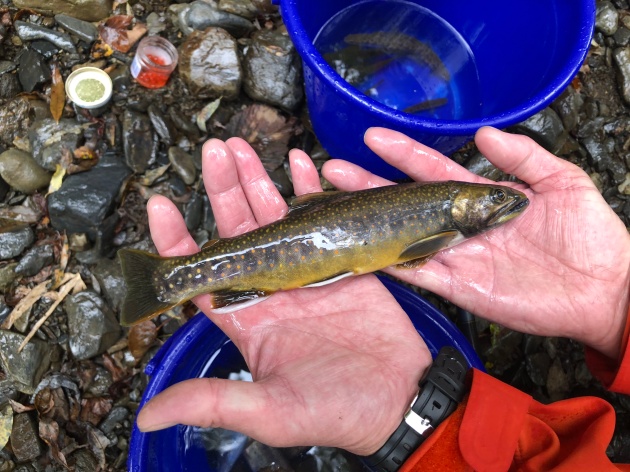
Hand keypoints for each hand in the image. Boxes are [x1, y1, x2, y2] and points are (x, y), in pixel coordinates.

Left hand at [136, 137, 431, 454]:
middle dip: (222, 190)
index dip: (178, 239)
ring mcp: (306, 270)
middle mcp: (272, 288)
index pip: (202, 273)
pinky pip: (321, 217)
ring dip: (258, 180)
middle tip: (213, 151)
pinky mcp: (341, 261)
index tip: (161, 203)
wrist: (398, 399)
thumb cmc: (335, 412)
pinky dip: (309, 190)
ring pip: (274, 217)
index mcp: (248, 318)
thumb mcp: (271, 412)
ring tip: (242, 147)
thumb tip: (149, 416)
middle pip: (237, 231)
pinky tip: (299, 164)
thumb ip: (214, 402)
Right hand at [323, 127, 629, 358]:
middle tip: (335, 169)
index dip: (404, 153)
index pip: (434, 170)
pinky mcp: (461, 288)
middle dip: (371, 184)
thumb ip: (523, 157)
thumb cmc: (591, 235)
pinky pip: (420, 274)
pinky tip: (367, 250)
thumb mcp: (563, 181)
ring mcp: (459, 256)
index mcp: (482, 197)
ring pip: (405, 236)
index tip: (375, 137)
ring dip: (372, 222)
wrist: (606, 288)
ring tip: (339, 205)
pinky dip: (394, 264)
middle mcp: (461, 225)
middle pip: (407, 202)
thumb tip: (485, 132)